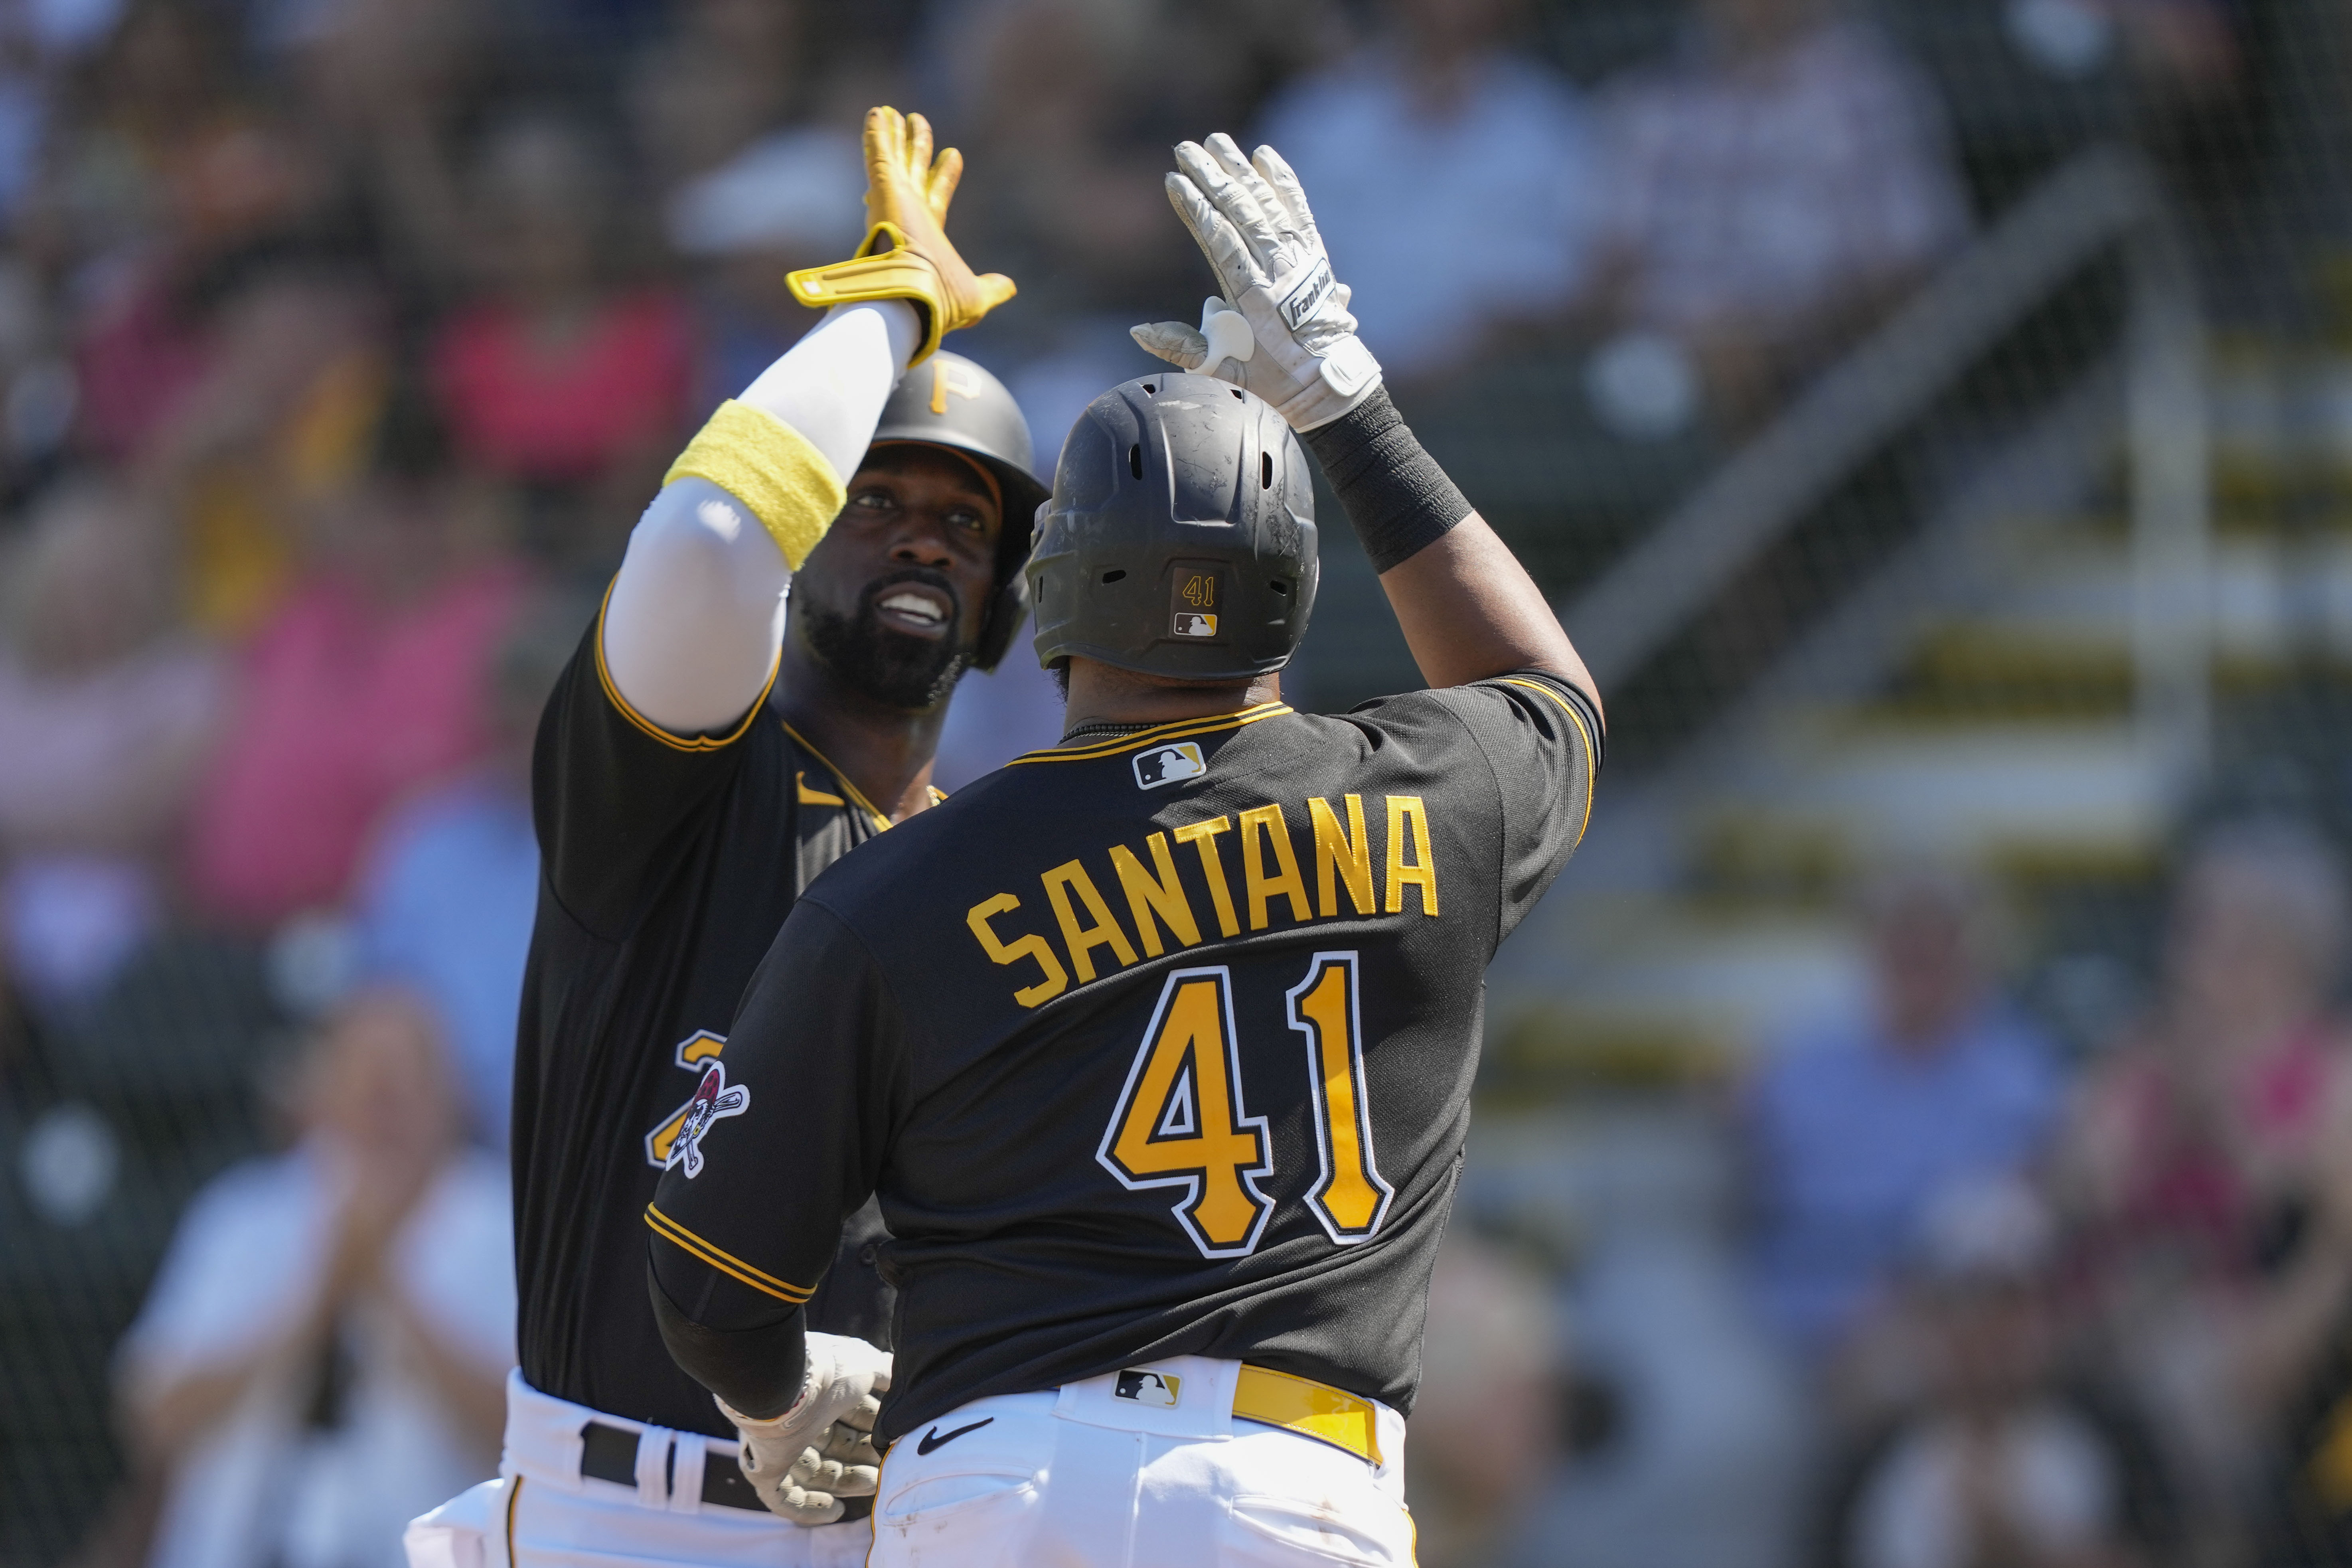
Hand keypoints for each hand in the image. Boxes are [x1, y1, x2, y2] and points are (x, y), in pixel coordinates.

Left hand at [717, 1333, 890, 1524]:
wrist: (786, 1385)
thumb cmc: (829, 1372)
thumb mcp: (866, 1365)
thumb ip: (883, 1372)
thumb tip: (899, 1379)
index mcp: (817, 1394)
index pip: (846, 1418)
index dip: (870, 1429)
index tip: (892, 1440)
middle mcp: (796, 1420)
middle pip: (833, 1447)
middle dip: (862, 1459)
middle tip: (888, 1468)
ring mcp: (777, 1447)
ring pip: (814, 1474)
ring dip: (846, 1483)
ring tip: (874, 1485)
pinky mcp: (764, 1471)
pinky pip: (784, 1499)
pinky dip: (809, 1509)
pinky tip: (835, 1512)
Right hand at [786, 107, 1015, 365]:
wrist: (914, 300)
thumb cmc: (941, 302)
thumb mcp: (976, 297)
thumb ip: (992, 289)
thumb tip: (1010, 288)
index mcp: (930, 233)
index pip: (937, 195)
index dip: (945, 174)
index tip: (954, 154)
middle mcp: (910, 214)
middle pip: (913, 170)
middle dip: (916, 147)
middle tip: (918, 121)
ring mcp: (895, 200)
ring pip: (894, 158)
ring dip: (894, 135)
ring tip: (894, 113)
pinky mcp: (884, 190)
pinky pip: (879, 154)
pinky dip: (877, 134)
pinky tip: (877, 112)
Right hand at [1131, 134, 1378, 429]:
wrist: (1328, 380)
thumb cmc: (1272, 378)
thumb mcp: (1222, 368)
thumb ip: (1180, 347)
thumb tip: (1138, 329)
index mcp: (1251, 295)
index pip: (1218, 238)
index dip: (1196, 206)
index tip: (1175, 179)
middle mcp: (1276, 269)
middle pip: (1240, 211)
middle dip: (1211, 176)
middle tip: (1186, 147)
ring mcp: (1297, 258)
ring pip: (1266, 204)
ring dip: (1241, 169)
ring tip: (1218, 141)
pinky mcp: (1314, 253)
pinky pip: (1298, 209)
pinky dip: (1283, 181)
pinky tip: (1266, 156)